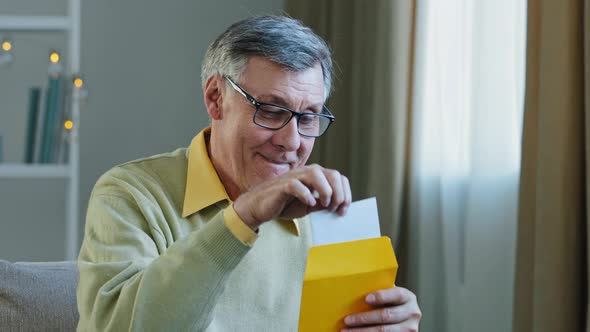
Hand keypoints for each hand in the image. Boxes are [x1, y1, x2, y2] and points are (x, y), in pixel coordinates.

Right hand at [233, 164, 351, 229]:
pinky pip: (296, 185)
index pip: (339, 178)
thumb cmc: (285, 204)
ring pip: (316, 174)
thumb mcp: (310, 205)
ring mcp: (295, 177)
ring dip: (325, 190)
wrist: (260, 206)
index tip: (342, 210)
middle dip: (339, 193)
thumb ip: (323, 203)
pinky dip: (306, 195)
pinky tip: (309, 204)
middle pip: (333, 174)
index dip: (346, 194)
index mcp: (316, 176)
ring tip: (324, 205)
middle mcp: (307, 173)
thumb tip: (340, 206)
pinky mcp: (283, 185)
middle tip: (334, 208)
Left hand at [342, 286, 420, 331]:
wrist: (402, 319)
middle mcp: (412, 313)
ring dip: (362, 331)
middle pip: (386, 316)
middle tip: (347, 320)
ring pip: (383, 331)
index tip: (366, 299)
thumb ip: (379, 292)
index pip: (396, 295)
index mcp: (408, 297)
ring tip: (347, 331)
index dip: (381, 296)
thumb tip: (354, 289)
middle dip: (364, 318)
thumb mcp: (389, 296)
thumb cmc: (390, 304)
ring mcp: (410, 328)